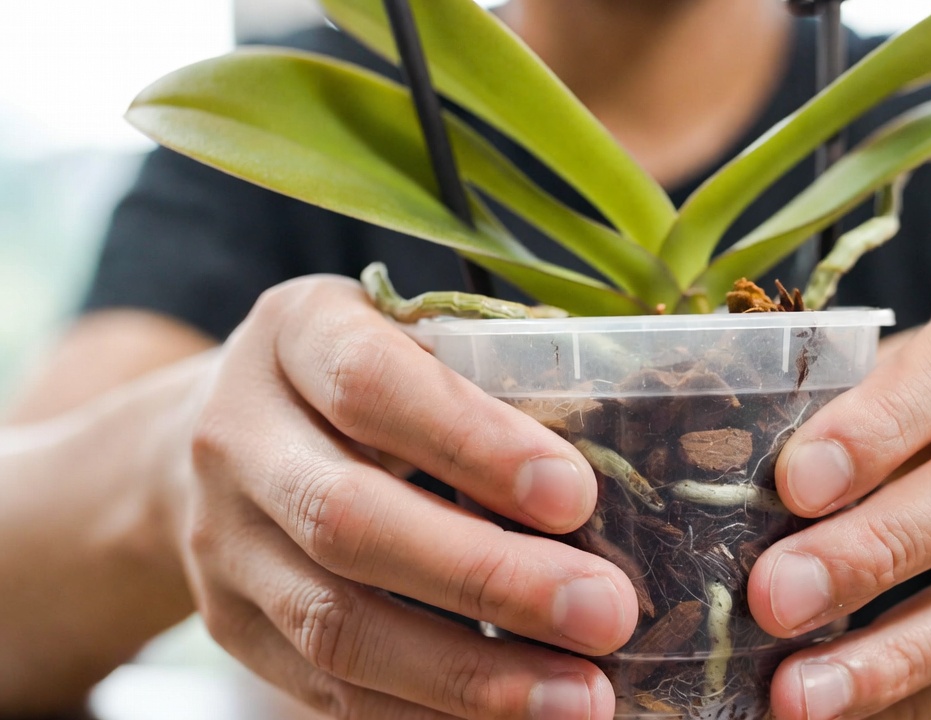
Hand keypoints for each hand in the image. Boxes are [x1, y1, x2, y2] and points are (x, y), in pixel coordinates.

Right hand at [171, 277, 633, 718]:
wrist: (224, 429)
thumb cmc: (366, 377)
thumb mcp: (414, 340)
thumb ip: (488, 384)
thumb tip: (618, 476)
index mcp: (295, 334)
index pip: (370, 384)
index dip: (472, 443)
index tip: (574, 496)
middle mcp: (238, 436)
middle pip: (349, 521)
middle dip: (490, 578)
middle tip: (605, 613)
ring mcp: (221, 540)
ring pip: (335, 624)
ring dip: (467, 675)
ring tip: (577, 699)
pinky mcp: (229, 623)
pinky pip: (324, 689)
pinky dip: (423, 714)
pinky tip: (511, 718)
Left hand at [751, 290, 930, 719]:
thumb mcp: (904, 366)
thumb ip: (841, 404)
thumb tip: (726, 478)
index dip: (876, 428)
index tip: (795, 484)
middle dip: (871, 554)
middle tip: (775, 599)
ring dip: (892, 657)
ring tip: (801, 694)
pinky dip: (922, 695)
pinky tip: (849, 709)